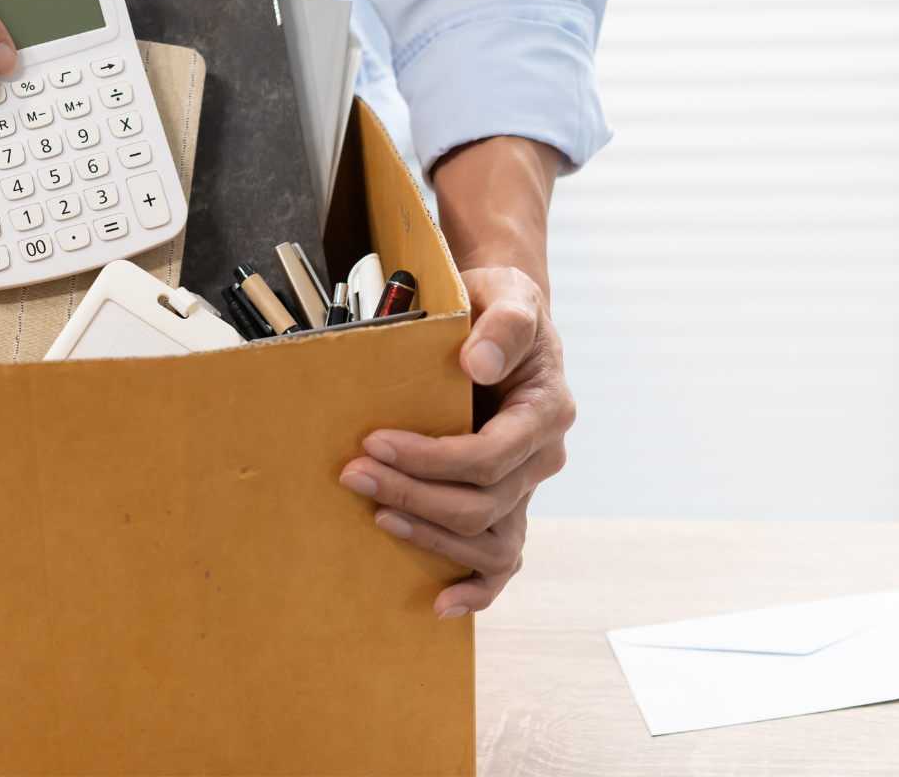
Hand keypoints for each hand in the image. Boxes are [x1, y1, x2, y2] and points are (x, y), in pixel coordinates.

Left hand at [338, 135, 571, 618]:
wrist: (501, 322)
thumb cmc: (498, 306)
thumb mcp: (506, 294)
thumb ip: (501, 325)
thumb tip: (478, 364)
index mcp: (546, 410)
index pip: (489, 455)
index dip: (431, 458)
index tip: (374, 441)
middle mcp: (542, 458)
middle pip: (480, 502)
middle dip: (412, 492)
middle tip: (352, 473)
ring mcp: (525, 488)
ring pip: (488, 540)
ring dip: (429, 537)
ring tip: (376, 517)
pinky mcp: (506, 504)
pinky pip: (502, 563)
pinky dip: (476, 590)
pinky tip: (438, 604)